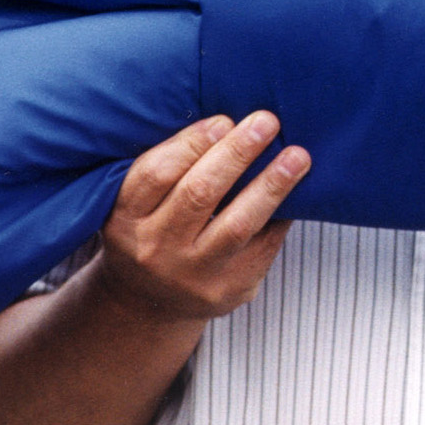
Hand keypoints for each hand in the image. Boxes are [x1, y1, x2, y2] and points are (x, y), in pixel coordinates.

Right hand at [94, 110, 309, 324]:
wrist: (149, 304)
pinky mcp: (226, 290)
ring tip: (297, 157)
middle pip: (199, 193)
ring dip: (271, 185)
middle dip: (237, 153)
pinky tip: (298, 191)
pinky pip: (261, 247)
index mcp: (125, 218)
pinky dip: (281, 215)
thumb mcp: (139, 203)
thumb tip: (228, 122)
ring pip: (237, 225)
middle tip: (267, 122)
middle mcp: (154, 249)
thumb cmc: (152, 231)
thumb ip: (172, 166)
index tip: (224, 120)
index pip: (156, 174)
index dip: (191, 144)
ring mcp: (191, 275)